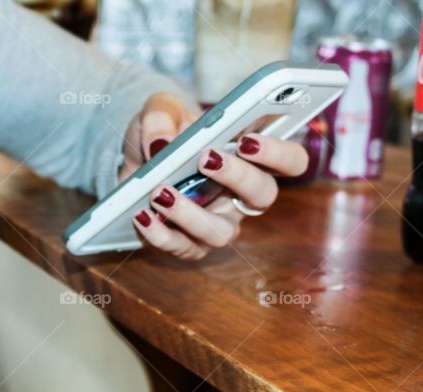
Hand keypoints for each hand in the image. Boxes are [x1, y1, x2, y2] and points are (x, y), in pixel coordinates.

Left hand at [121, 92, 308, 259]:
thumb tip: (161, 143)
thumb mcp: (160, 112)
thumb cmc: (162, 136)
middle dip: (238, 176)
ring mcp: (218, 224)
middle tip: (206, 158)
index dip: (279, 154)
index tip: (248, 140)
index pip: (290, 161)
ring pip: (221, 232)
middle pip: (263, 195)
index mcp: (252, 159)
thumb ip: (161, 115)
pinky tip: (142, 214)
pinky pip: (182, 247)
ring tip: (161, 192)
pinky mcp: (188, 245)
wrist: (132, 165)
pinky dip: (159, 233)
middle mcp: (242, 195)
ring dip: (191, 213)